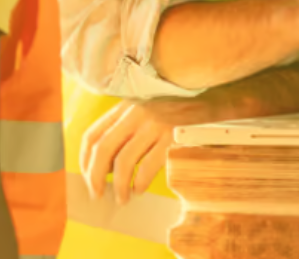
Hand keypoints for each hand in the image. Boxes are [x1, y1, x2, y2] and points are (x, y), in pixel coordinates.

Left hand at [80, 97, 217, 206]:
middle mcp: (136, 113)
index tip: (87, 177)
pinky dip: (140, 182)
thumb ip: (125, 128)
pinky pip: (148, 166)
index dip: (84, 160)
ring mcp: (155, 124)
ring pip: (123, 161)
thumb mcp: (146, 110)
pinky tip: (140, 189)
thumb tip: (106, 166)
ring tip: (122, 198)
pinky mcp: (172, 136)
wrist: (214, 100)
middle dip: (95, 176)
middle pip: (103, 149)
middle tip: (97, 194)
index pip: (93, 134)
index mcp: (126, 106)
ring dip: (119, 185)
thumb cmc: (178, 110)